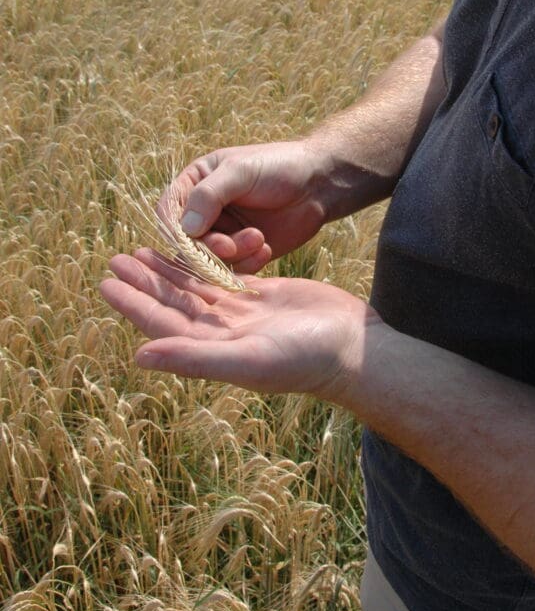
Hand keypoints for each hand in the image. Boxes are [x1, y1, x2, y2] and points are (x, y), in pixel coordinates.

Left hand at [100, 248, 380, 397]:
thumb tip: (139, 355)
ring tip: (141, 251)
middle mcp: (222, 333)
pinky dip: (202, 264)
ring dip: (168, 271)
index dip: (133, 303)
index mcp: (212, 349)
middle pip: (173, 303)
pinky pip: (223, 278)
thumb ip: (193, 357)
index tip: (105, 282)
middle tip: (114, 259)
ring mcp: (243, 315)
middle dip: (144, 281)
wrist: (353, 347)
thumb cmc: (305, 359)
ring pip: (195, 288)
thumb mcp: (247, 358)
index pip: (161, 323)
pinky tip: (189, 251)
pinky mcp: (263, 296)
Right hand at [160, 141, 329, 274]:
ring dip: (232, 255)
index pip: (169, 211)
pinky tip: (266, 250)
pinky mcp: (245, 251)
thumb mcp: (240, 171)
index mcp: (195, 184)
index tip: (193, 235)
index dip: (176, 228)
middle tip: (231, 246)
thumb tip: (185, 229)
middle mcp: (205, 211)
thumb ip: (209, 195)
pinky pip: (234, 269)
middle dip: (208, 247)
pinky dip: (247, 265)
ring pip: (210, 259)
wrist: (320, 182)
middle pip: (188, 242)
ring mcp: (225, 232)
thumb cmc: (278, 166)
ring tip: (259, 239)